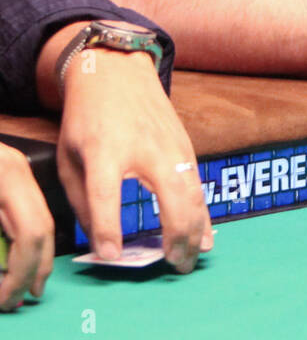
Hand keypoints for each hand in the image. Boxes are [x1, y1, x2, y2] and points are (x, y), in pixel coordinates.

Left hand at [0, 143, 54, 309]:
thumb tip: (0, 278)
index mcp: (5, 177)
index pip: (31, 233)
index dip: (20, 274)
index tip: (4, 301)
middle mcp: (17, 170)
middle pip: (42, 228)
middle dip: (31, 270)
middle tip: (17, 301)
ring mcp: (14, 168)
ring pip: (37, 221)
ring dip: (28, 258)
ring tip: (15, 288)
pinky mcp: (6, 173)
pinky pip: (22, 212)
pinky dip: (16, 240)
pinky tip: (8, 260)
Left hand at [56, 51, 212, 271]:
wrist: (117, 73)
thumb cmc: (88, 118)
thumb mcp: (69, 156)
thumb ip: (82, 201)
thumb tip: (100, 241)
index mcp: (105, 150)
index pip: (105, 194)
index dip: (109, 228)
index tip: (112, 256)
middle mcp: (145, 148)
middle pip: (170, 197)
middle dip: (175, 236)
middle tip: (173, 266)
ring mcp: (172, 147)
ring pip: (193, 194)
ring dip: (195, 231)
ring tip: (189, 260)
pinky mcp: (186, 147)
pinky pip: (199, 187)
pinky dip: (203, 215)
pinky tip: (205, 237)